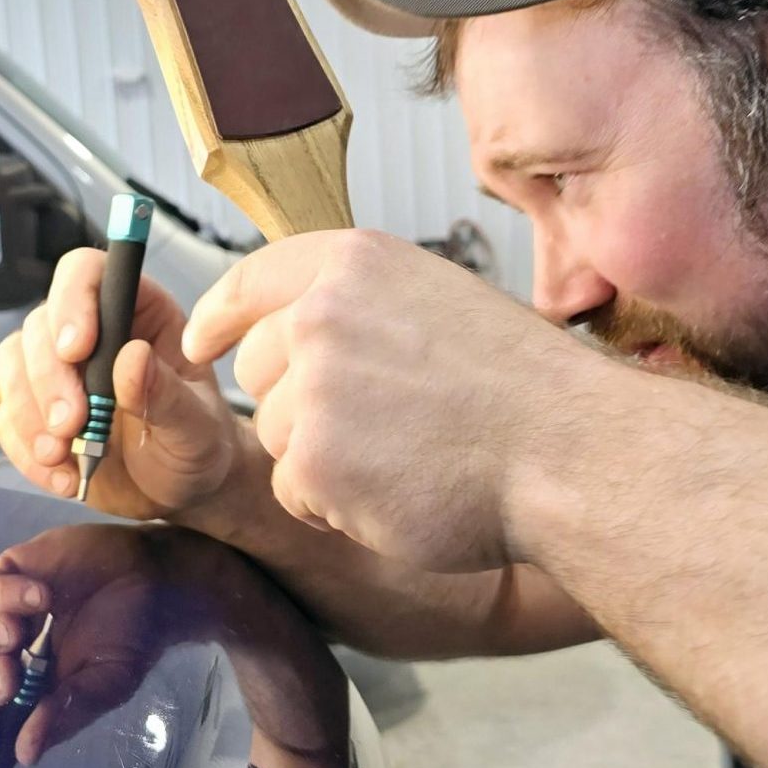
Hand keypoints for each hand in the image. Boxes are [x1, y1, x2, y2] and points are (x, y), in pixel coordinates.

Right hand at [0, 250, 238, 518]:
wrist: (179, 493)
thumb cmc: (198, 446)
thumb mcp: (196, 427)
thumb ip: (167, 395)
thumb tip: (132, 357)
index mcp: (138, 313)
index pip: (87, 273)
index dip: (73, 301)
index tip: (77, 349)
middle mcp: (91, 331)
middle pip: (41, 323)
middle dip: (48, 377)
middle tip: (72, 424)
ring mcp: (57, 370)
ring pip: (13, 363)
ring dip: (29, 413)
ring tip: (63, 454)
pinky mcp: (35, 410)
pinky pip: (7, 416)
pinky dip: (26, 449)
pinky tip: (62, 475)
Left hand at [0, 526, 160, 767]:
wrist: (147, 574)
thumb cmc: (130, 635)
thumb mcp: (111, 680)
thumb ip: (70, 711)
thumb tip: (27, 753)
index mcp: (25, 712)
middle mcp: (0, 678)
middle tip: (10, 674)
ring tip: (18, 630)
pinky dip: (0, 598)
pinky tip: (40, 594)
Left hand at [183, 229, 593, 572]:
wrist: (567, 451)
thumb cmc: (519, 388)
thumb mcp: (435, 302)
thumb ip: (357, 305)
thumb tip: (291, 327)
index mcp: (353, 263)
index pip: (250, 281)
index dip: (219, 316)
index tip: (200, 340)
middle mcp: (322, 314)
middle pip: (256, 368)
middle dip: (297, 404)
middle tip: (382, 423)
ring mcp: (314, 388)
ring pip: (272, 434)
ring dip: (320, 457)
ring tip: (403, 454)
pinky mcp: (316, 461)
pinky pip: (292, 490)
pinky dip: (335, 505)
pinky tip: (399, 489)